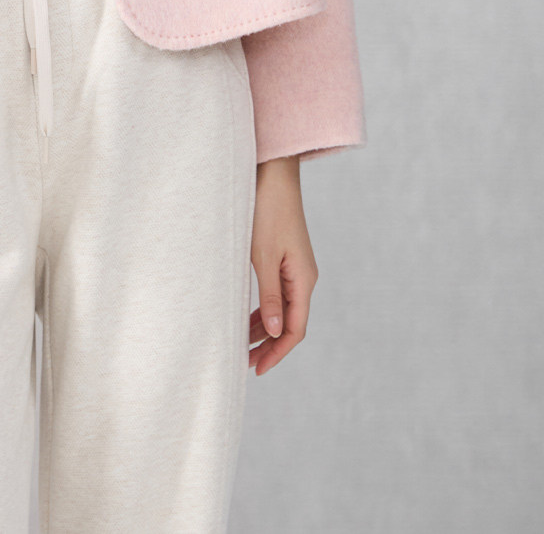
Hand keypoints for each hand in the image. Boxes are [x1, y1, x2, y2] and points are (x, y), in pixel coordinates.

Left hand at [247, 154, 316, 375]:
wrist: (274, 174)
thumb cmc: (267, 211)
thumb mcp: (263, 256)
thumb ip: (268, 294)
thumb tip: (274, 330)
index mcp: (304, 280)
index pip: (295, 329)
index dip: (277, 353)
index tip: (257, 369)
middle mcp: (304, 277)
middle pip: (289, 322)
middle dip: (268, 345)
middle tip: (244, 363)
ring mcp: (295, 267)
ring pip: (281, 308)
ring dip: (263, 327)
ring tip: (240, 344)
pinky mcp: (284, 257)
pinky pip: (276, 292)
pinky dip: (262, 307)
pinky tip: (245, 316)